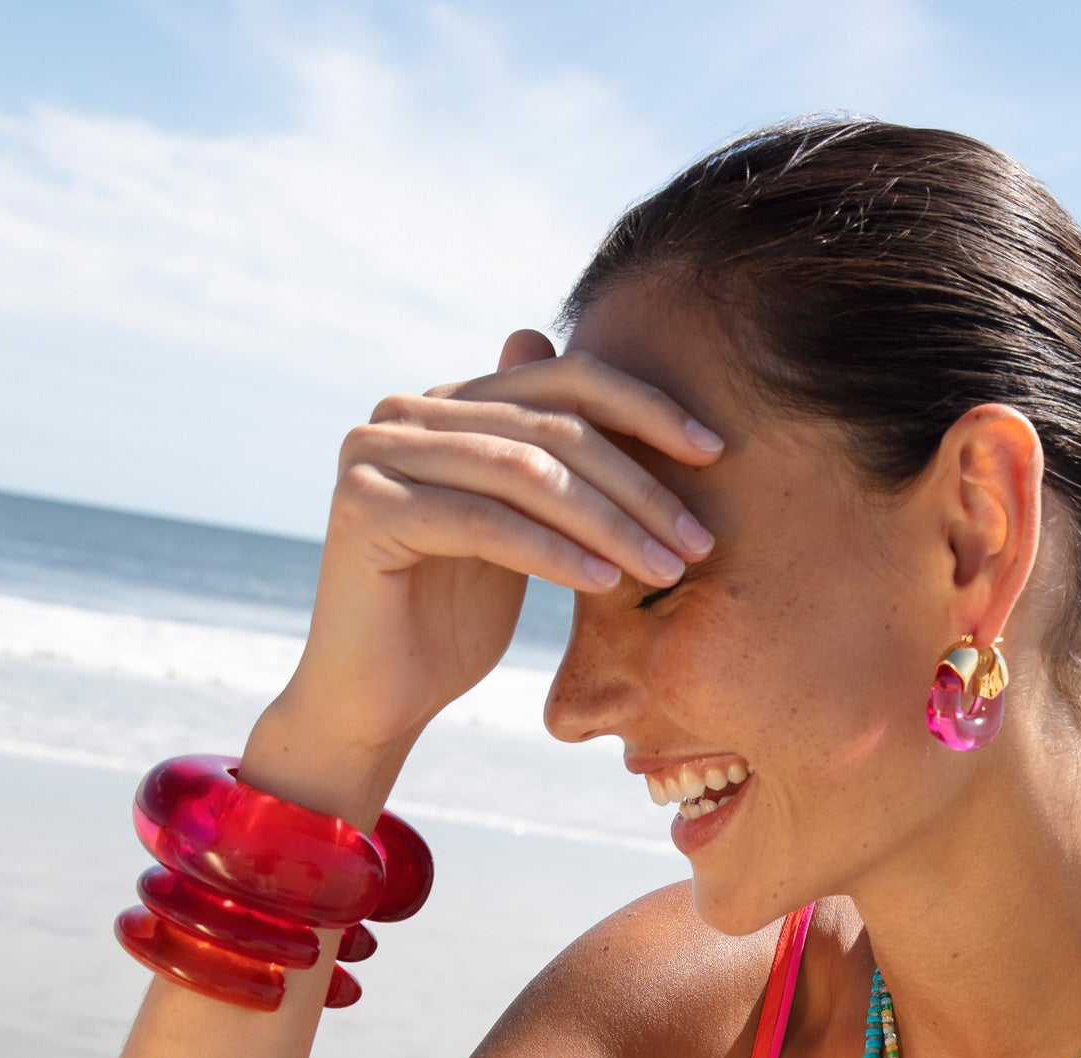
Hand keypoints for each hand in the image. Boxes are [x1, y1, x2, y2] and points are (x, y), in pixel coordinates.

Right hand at [248, 331, 720, 816]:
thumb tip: (544, 334)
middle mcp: (402, 414)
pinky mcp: (365, 507)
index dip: (644, 408)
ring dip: (610, 523)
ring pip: (524, 473)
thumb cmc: (450, 622)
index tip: (715, 452)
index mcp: (443, 405)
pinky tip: (606, 583)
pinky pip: (485, 524)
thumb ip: (538, 455)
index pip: (561, 380)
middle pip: (550, 429)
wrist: (376, 701)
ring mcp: (376, 453)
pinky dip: (554, 553)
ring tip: (667, 569)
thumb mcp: (516, 531)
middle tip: (699, 539)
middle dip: (637, 486)